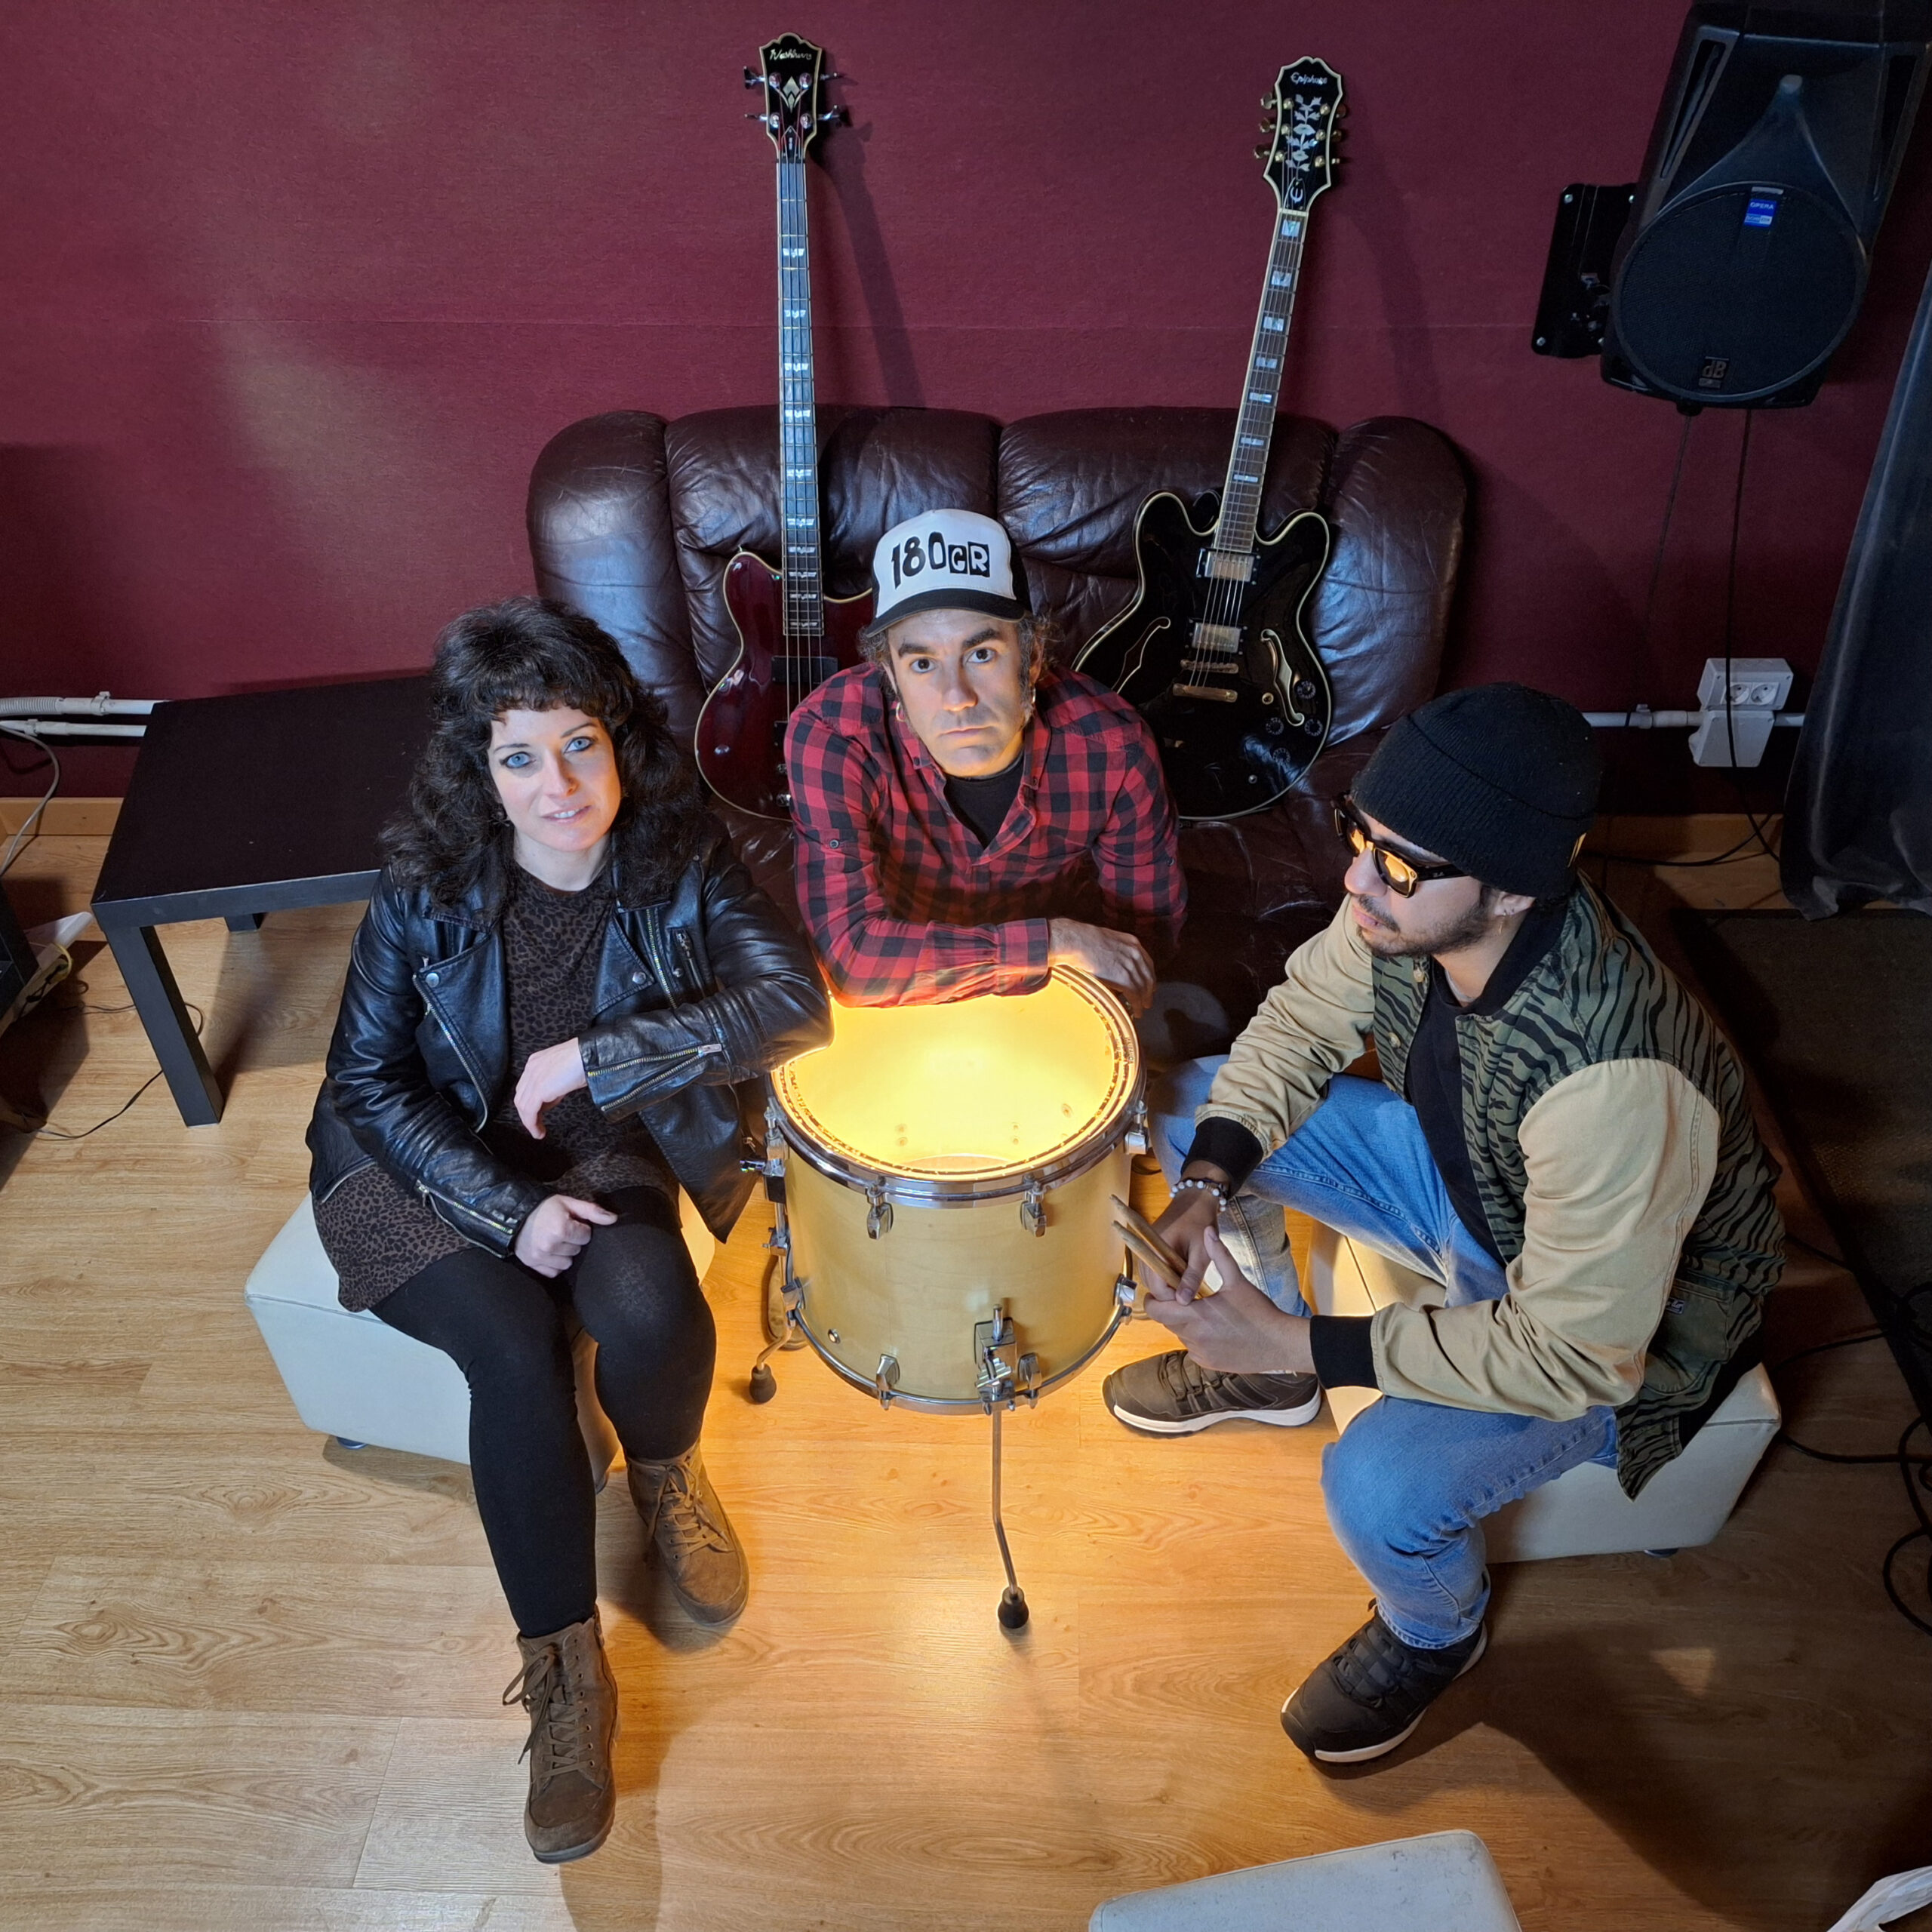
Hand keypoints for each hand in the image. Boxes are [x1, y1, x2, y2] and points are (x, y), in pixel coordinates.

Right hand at [514, 1193, 617, 1277]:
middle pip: (577, 1250)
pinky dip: (554, 1264)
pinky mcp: (533, 1264)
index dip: (581, 1228)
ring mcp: (541, 1257)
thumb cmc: (544, 1208)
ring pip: (567, 1263)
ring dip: (564, 1253)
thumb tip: (614, 1219)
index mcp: (561, 1229)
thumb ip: (592, 1211)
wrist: (514, 1215)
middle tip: (561, 1231)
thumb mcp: (568, 1203)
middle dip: (572, 1241)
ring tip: (555, 1241)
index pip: (586, 1236)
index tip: (571, 1223)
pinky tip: (549, 1253)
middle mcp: (550, 1245)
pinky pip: (554, 1272)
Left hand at [515, 1038, 586, 1138]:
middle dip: (527, 1112)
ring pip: (522, 1105)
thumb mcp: (565, 1072)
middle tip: (537, 1123)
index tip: (539, 1112)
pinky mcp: (539, 1089)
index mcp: (536, 1061)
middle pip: (521, 1096)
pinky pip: (529, 1111)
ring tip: (537, 1131)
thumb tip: (552, 1097)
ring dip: (529, 1121)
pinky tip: (538, 1131)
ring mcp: (533, 1078)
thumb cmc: (585, 1060)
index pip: (526, 1086)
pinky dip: (532, 1124)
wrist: (590, 1055)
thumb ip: (555, 1084)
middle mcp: (531, 1068)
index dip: (531, 1101)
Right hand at [1048, 919, 1155, 1015]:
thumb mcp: (1106, 940)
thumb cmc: (1083, 940)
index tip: (1149, 985)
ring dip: (1144, 1000)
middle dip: (1149, 991)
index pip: (1147, 963)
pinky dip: (1137, 1005)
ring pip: (1143, 988)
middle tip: (1147, 1000)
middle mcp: (1135, 954)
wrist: (1078, 942)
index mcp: (1132, 943)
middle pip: (1148, 977)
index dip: (1149, 976)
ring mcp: (1130, 966)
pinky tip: (1136, 1011)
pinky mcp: (1124, 978)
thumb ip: (1114, 950)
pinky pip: (1135, 995)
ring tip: (1141, 1009)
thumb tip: (1110, 961)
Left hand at [1144, 1225, 1313, 1374]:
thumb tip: (1208, 1230)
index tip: (1165, 1290)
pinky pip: (1193, 1348)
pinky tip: (1215, 1329)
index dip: (1155, 1299)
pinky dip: (1197, 1338)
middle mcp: (1193, 1338)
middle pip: (1167, 1321)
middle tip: (1188, 1296)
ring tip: (1205, 1312)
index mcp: (1195, 1316)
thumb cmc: (1260, 1311)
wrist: (1280, 1344)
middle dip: (1172, 1308)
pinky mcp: (1208, 1363)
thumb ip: (1219, 1255)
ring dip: (1185, 1323)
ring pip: (1180, 1335)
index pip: (1156, 1310)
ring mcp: (1201, 1354)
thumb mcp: (1238, 1281)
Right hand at [1152, 1163, 1230, 1298]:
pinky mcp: (1150, 1246)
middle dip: (1167, 1293)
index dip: (1171, 1298)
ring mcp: (1146, 1247)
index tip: (1188, 1300)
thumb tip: (1183, 1302)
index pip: (1156, 1285)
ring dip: (1165, 1285)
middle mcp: (1146, 1249)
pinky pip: (1152, 1268)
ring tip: (1184, 1286)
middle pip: (1150, 1283)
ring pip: (1150, 1277)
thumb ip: (1192, 1277)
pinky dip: (1163, 1275)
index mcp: (1157, 1250)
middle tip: (1188, 1294)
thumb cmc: (1201, 1224)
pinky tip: (1178, 1276)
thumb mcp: (1202, 1253)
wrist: (1196, 1200)